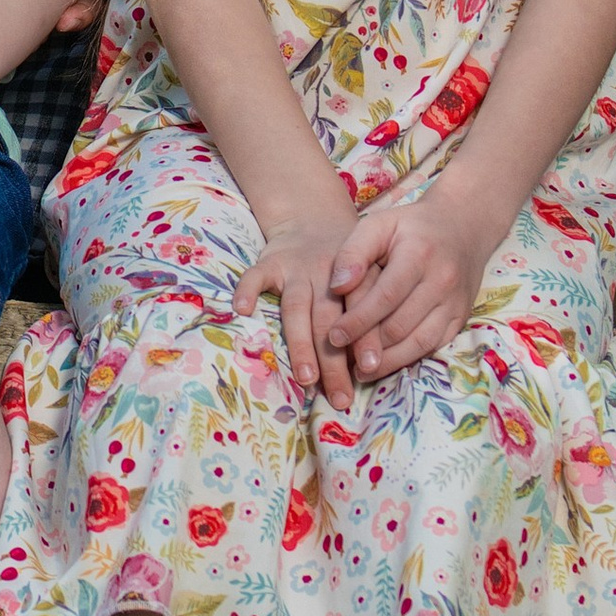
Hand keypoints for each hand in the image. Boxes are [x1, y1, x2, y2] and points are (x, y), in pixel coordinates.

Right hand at [230, 212, 364, 405]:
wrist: (315, 219)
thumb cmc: (348, 266)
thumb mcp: (371, 277)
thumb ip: (372, 313)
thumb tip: (374, 368)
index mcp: (359, 276)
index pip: (363, 311)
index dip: (366, 340)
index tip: (369, 370)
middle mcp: (328, 272)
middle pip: (330, 320)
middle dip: (335, 360)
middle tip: (340, 396)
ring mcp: (297, 267)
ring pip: (297, 308)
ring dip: (301, 344)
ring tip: (305, 377)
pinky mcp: (270, 262)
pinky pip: (256, 276)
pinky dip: (247, 290)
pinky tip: (242, 310)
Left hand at [322, 187, 486, 383]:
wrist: (463, 227)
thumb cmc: (411, 226)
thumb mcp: (379, 224)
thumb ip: (353, 252)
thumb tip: (336, 287)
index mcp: (419, 254)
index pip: (385, 297)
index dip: (358, 321)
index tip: (333, 337)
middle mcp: (443, 281)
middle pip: (401, 325)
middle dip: (368, 346)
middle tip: (341, 360)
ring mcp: (455, 302)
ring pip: (419, 342)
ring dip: (388, 361)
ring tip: (360, 371)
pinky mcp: (461, 318)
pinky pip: (434, 346)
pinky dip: (407, 358)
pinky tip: (384, 363)